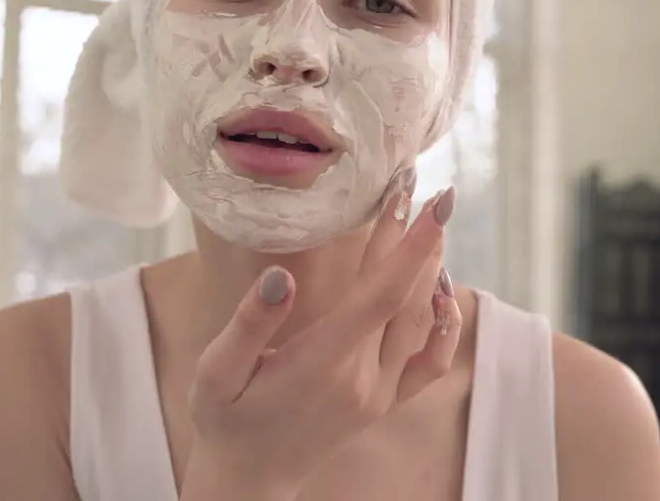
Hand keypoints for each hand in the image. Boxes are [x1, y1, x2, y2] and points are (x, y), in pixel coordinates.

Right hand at [181, 172, 462, 498]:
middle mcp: (363, 378)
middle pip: (406, 296)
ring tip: (432, 221)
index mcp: (324, 363)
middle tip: (427, 188)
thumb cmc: (224, 420)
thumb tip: (281, 276)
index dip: (410, 242)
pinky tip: (441, 292)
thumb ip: (250, 323)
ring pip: (420, 322)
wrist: (247, 481)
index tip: (431, 197)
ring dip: (431, 269)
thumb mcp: (217, 372)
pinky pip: (429, 361)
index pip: (381, 292)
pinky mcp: (383, 403)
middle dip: (421, 238)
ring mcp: (379, 393)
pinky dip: (442, 324)